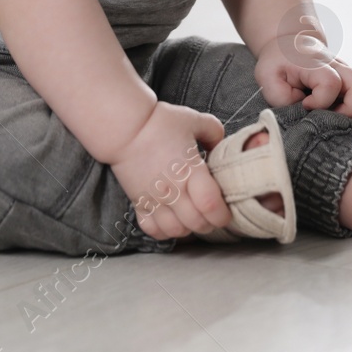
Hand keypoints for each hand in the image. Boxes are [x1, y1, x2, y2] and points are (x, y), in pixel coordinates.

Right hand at [107, 102, 232, 240]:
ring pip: (176, 231)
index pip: (211, 206)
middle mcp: (174, 190)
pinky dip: (164, 232)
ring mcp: (155, 200)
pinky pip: (153, 230)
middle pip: (196, 223)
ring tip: (192, 218)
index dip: (222, 215)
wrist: (125, 127)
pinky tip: (170, 221)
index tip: (226, 211)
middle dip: (209, 224)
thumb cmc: (159, 122)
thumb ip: (213, 132)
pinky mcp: (139, 203)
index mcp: (191, 171)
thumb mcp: (194, 120)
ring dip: (188, 229)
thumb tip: (220, 146)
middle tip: (212, 214)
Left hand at [255, 34, 351, 123]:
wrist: (290, 45)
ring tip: (351, 128)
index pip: (330, 82)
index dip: (320, 101)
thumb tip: (303, 113)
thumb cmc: (278, 63)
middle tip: (331, 122)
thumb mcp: (267, 76)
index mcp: (315, 64)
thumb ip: (280, 96)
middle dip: (351, 110)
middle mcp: (338, 66)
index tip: (305, 106)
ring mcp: (349, 73)